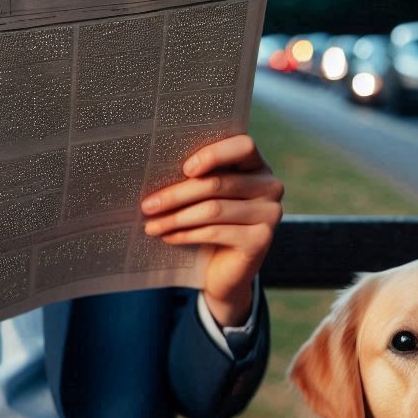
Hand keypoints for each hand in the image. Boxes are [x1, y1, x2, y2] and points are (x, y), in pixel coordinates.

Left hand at [140, 134, 283, 326]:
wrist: (226, 271)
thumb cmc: (212, 224)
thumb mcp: (206, 196)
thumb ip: (197, 178)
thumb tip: (156, 169)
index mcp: (257, 165)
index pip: (242, 146)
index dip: (213, 154)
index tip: (184, 169)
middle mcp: (270, 186)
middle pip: (217, 183)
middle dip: (176, 194)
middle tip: (147, 205)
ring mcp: (270, 213)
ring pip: (213, 209)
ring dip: (176, 218)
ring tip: (151, 225)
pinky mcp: (261, 240)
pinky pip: (216, 232)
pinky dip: (186, 234)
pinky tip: (167, 237)